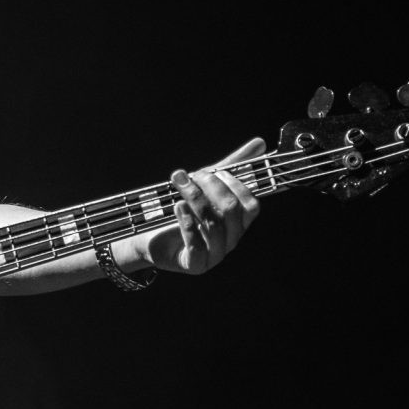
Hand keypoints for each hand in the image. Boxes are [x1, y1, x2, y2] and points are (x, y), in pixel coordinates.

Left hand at [139, 137, 264, 275]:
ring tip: (179, 184)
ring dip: (195, 199)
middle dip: (211, 187)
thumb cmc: (182, 210)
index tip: (212, 171)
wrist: (149, 236)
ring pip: (214, 225)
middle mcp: (230, 239)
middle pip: (232, 211)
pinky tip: (177, 207)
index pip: (251, 205)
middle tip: (191, 175)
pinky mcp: (195, 264)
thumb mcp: (205, 185)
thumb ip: (231, 166)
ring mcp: (214, 255)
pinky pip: (197, 246)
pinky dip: (187, 223)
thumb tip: (259, 143)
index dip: (234, 185)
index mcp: (237, 222)